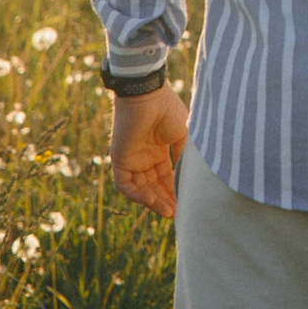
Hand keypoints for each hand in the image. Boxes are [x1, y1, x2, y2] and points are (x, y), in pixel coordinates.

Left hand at [110, 84, 190, 218]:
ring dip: (153, 201)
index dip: (174, 190)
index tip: (186, 203)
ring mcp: (131, 158)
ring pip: (140, 188)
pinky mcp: (119, 159)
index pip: (165, 176)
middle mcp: (144, 156)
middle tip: (177, 213)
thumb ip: (183, 157)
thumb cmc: (168, 110)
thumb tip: (188, 179)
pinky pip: (125, 184)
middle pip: (153, 185)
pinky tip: (151, 200)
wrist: (147, 95)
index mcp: (159, 148)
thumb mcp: (183, 135)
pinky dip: (137, 195)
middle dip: (165, 199)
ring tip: (168, 211)